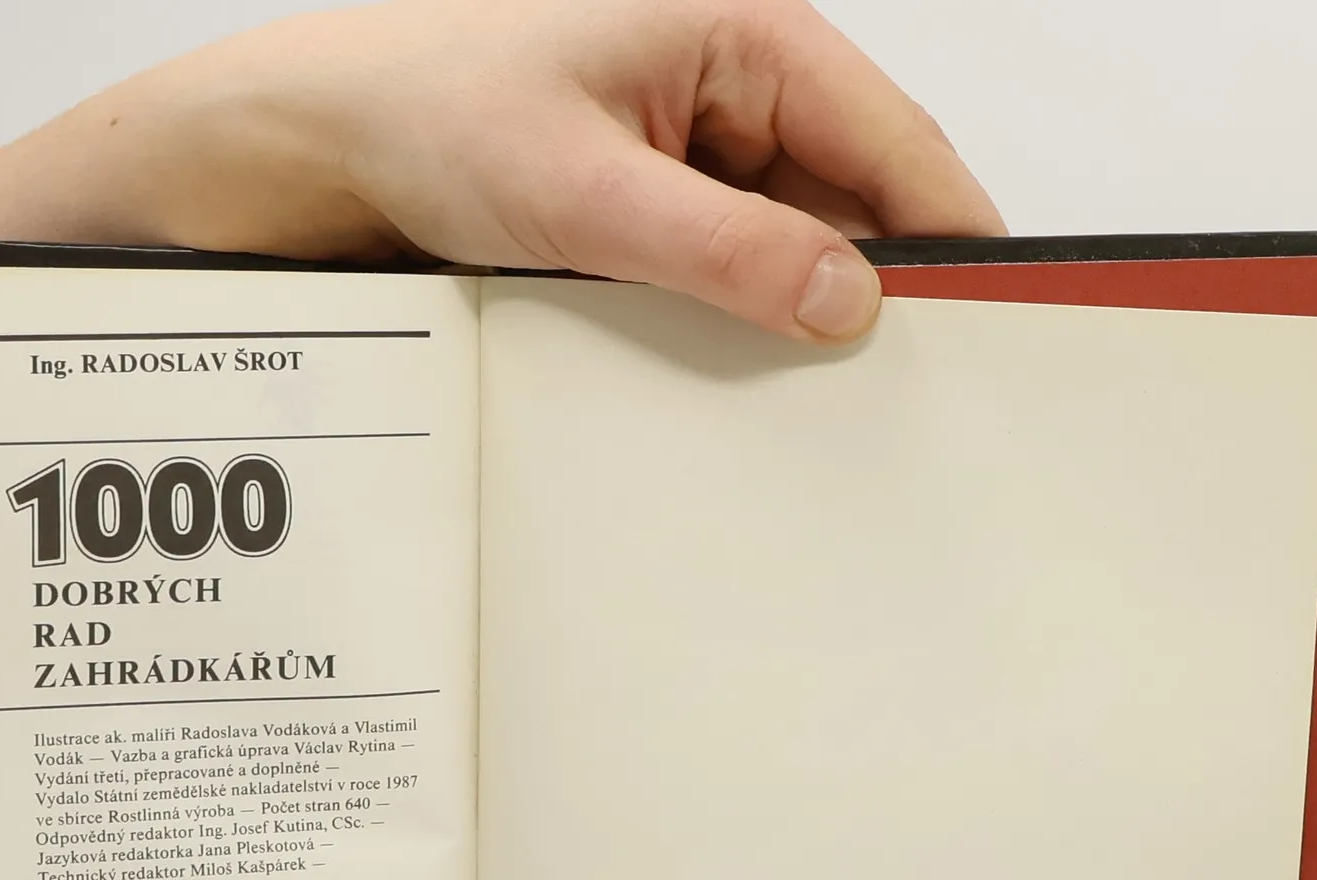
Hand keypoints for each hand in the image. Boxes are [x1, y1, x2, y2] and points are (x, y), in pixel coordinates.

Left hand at [0, 0, 1002, 341]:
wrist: (313, 148)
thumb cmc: (423, 112)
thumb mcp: (581, 192)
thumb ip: (723, 249)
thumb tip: (843, 300)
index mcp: (740, 33)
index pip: (892, 140)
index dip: (953, 234)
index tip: (1003, 319)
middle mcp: (728, 86)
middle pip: (852, 199)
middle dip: (878, 291)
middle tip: (908, 395)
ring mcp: (690, 153)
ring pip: (791, 246)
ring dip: (801, 317)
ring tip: (821, 406)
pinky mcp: (648, 210)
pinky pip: (727, 272)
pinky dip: (740, 326)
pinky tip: (740, 385)